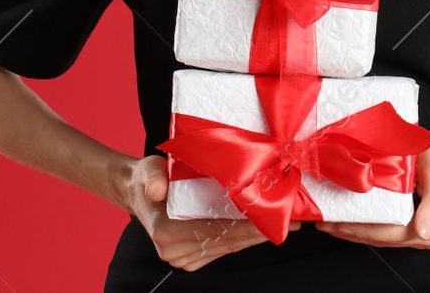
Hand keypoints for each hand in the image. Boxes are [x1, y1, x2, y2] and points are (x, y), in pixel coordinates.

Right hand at [120, 154, 300, 270]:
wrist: (138, 190)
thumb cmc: (148, 178)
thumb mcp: (149, 171)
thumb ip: (154, 178)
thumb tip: (158, 188)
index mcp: (167, 233)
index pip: (217, 231)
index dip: (248, 226)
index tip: (274, 218)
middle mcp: (175, 251)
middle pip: (228, 242)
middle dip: (260, 231)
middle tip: (292, 221)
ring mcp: (184, 258)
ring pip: (229, 247)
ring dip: (256, 236)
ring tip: (284, 223)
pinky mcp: (191, 258)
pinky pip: (224, 248)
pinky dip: (244, 237)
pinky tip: (262, 227)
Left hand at [314, 122, 429, 248]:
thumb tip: (423, 232)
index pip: (396, 234)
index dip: (366, 231)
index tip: (338, 224)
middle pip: (387, 239)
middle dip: (354, 232)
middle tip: (324, 222)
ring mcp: (422, 234)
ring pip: (384, 239)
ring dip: (356, 232)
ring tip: (328, 223)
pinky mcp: (413, 229)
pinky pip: (386, 232)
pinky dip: (365, 228)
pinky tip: (344, 221)